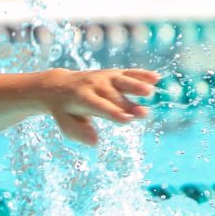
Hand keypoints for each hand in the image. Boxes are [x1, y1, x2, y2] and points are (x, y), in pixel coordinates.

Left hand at [39, 68, 158, 144]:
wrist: (57, 84)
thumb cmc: (64, 109)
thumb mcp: (64, 122)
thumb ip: (78, 131)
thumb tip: (95, 142)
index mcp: (81, 98)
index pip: (99, 106)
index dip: (113, 113)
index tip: (127, 119)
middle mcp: (93, 85)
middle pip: (114, 97)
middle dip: (129, 105)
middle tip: (144, 114)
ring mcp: (104, 77)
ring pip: (122, 80)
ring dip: (136, 85)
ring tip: (150, 92)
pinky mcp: (113, 73)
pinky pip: (128, 73)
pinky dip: (141, 74)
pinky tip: (157, 78)